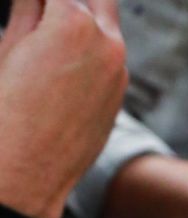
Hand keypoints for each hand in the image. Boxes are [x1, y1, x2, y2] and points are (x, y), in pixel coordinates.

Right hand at [0, 0, 126, 217]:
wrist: (27, 173)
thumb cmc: (8, 110)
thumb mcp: (11, 45)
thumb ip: (30, 7)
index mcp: (74, 22)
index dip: (44, 1)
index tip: (36, 8)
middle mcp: (107, 43)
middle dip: (71, 2)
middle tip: (48, 14)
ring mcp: (119, 72)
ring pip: (105, 24)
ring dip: (83, 19)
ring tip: (53, 39)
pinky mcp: (118, 96)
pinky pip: (108, 58)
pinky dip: (91, 48)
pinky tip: (63, 63)